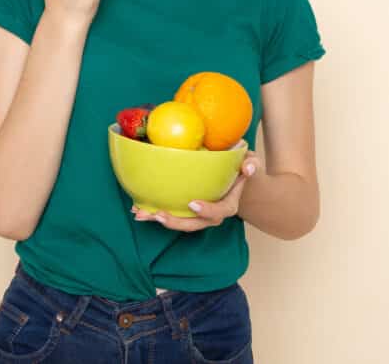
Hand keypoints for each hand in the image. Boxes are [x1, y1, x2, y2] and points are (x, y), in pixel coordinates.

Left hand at [131, 151, 262, 231]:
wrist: (234, 180)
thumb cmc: (241, 170)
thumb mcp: (250, 164)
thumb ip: (251, 165)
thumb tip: (248, 168)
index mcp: (228, 205)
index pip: (219, 212)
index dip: (206, 210)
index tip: (193, 203)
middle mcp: (211, 215)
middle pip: (194, 224)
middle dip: (175, 222)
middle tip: (158, 215)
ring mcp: (196, 215)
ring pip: (178, 222)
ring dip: (159, 220)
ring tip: (140, 214)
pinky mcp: (185, 211)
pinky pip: (170, 214)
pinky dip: (154, 212)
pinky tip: (137, 207)